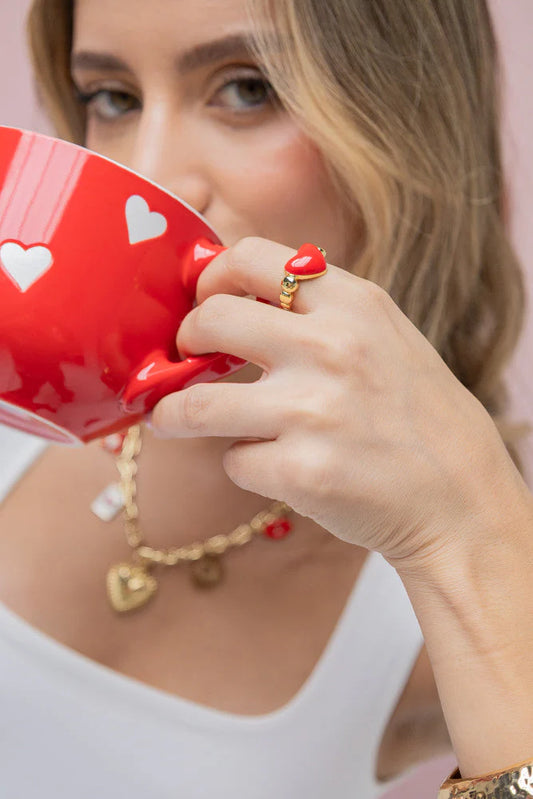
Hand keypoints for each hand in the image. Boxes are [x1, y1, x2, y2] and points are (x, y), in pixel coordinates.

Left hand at [152, 237, 520, 568]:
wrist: (461, 498)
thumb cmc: (418, 417)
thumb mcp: (385, 337)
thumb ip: (321, 313)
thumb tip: (239, 300)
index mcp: (353, 304)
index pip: (252, 258)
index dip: (212, 278)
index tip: (204, 300)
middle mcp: (331, 348)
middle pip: (211, 321)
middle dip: (185, 340)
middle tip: (186, 359)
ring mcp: (313, 411)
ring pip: (196, 404)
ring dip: (174, 415)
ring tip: (172, 421)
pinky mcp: (301, 472)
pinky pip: (234, 462)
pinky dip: (243, 464)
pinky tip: (272, 465)